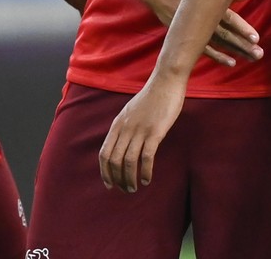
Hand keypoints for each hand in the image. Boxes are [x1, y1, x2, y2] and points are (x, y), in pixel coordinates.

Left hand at [99, 78, 184, 192]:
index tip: (109, 184)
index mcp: (117, 124)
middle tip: (124, 189)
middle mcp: (125, 129)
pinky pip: (146, 157)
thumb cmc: (151, 97)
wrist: (166, 81)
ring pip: (129, 162)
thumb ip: (125, 126)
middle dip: (117, 179)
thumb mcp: (131, 111)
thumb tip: (122, 143)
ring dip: (129, 179)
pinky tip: (147, 180)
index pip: (104, 153)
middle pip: (114, 161)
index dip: (104, 171)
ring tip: (134, 188)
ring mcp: (140, 131)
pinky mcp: (155, 132)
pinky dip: (145, 172)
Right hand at [149, 0, 261, 66]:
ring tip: (251, 58)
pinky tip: (231, 62)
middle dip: (243, 45)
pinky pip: (205, 49)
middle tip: (259, 53)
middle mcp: (202, 20)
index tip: (256, 38)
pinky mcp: (187, 35)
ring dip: (235, 51)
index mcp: (207, 6)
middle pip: (227, 35)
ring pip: (219, 44)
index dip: (243, 29)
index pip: (229, 19)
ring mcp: (194, 30)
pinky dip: (218, 56)